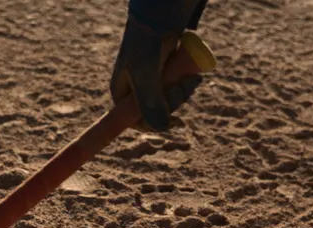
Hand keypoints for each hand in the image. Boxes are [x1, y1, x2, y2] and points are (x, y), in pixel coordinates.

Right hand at [110, 0, 208, 131]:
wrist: (160, 15)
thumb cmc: (147, 43)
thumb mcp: (146, 74)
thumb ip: (151, 102)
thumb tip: (161, 127)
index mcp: (122, 94)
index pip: (135, 121)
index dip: (155, 124)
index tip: (175, 121)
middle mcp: (134, 91)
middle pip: (156, 113)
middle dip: (174, 102)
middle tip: (184, 85)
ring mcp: (150, 83)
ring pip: (169, 102)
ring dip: (183, 92)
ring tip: (190, 76)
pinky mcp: (165, 75)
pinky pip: (176, 89)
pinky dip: (186, 84)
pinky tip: (191, 74)